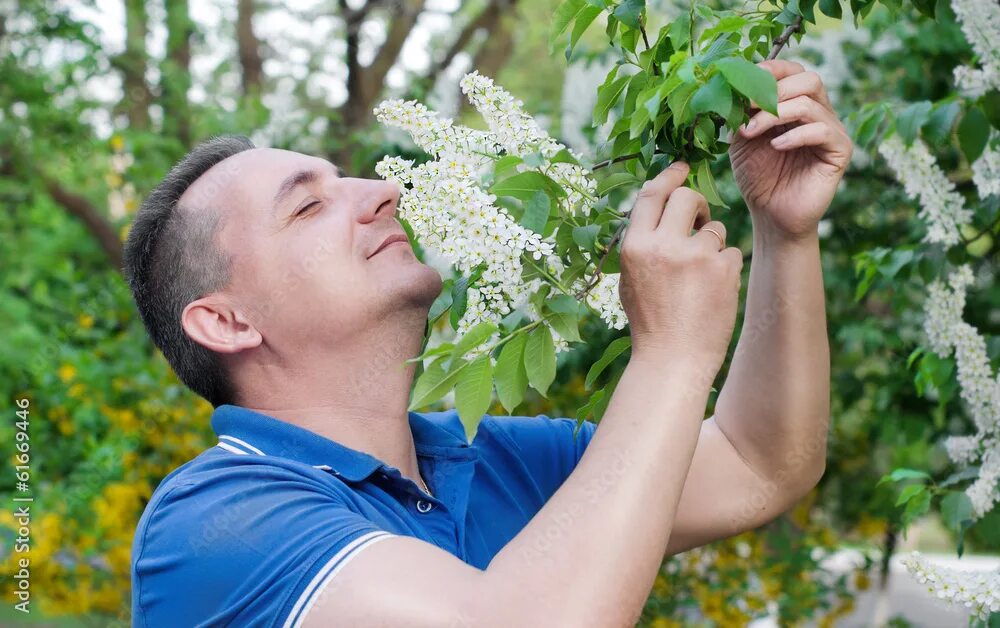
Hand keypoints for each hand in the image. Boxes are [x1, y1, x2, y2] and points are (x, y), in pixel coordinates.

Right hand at [618, 162, 743, 371]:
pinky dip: (725, 268)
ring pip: (714, 227)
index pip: (652, 194)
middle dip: (697, 203)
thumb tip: (657, 208)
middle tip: (700, 218)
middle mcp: (663, 246)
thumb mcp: (631, 279)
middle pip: (687, 198)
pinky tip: (714, 293)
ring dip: (712, 244)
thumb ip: (642, 242)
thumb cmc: (650, 321)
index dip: (669, 176)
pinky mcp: (723, 270)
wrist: (673, 359)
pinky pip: (731, 252)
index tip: (682, 169)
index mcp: (635, 246)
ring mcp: (695, 256)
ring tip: (701, 277)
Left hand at [729, 60, 852, 238]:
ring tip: (751, 131)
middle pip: (809, 79)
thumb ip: (742, 112)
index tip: (746, 78)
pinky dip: (795, 135)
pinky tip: (776, 147)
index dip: (773, 69)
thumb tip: (734, 85)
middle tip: (746, 106)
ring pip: (810, 103)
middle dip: (773, 90)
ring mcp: (832, 131)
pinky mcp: (840, 151)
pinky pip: (822, 131)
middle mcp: (819, 112)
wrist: (770, 215)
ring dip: (775, 114)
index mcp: (797, 104)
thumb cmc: (756, 177)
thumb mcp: (742, 138)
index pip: (794, 71)